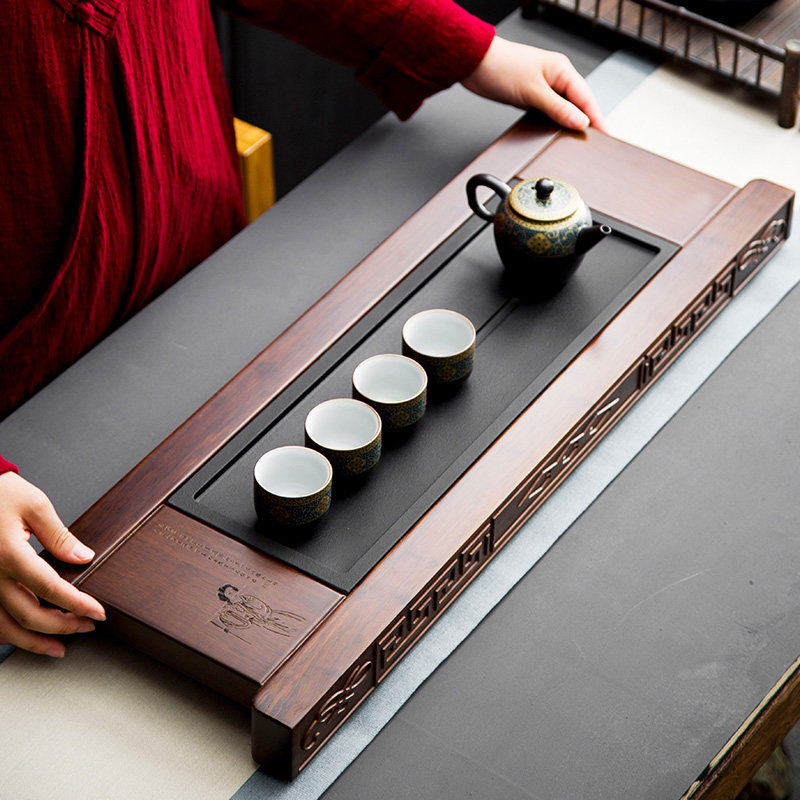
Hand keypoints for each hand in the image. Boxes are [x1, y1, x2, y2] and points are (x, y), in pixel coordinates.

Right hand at [0, 472, 104, 656]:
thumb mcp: (35, 505)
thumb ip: (60, 535)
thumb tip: (84, 557)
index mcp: (9, 554)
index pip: (51, 589)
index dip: (77, 604)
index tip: (98, 613)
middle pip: (28, 616)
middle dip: (62, 626)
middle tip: (87, 627)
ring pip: (4, 628)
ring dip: (33, 641)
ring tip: (58, 647)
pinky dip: (7, 634)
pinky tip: (25, 637)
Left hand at [461, 36, 607, 132]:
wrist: (475, 64)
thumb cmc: (502, 67)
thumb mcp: (534, 92)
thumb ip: (557, 109)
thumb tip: (579, 122)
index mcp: (562, 70)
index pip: (586, 98)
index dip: (596, 117)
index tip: (605, 133)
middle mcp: (555, 78)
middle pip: (576, 105)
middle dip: (583, 122)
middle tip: (592, 142)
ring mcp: (543, 88)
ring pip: (562, 110)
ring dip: (567, 124)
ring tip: (576, 140)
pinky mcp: (531, 96)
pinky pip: (548, 112)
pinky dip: (552, 122)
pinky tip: (553, 132)